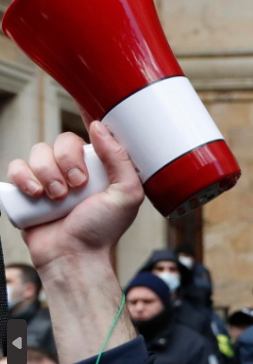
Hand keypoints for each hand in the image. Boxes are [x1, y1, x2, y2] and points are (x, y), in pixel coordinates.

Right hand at [9, 121, 143, 277]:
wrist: (74, 256)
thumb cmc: (102, 230)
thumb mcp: (126, 195)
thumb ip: (119, 159)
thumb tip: (100, 126)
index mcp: (100, 168)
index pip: (93, 136)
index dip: (87, 117)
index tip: (85, 107)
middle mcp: (75, 169)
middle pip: (63, 141)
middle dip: (67, 161)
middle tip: (76, 185)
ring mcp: (50, 178)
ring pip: (38, 151)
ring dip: (47, 172)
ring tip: (57, 197)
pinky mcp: (27, 189)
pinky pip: (17, 167)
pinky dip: (23, 177)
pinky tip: (35, 194)